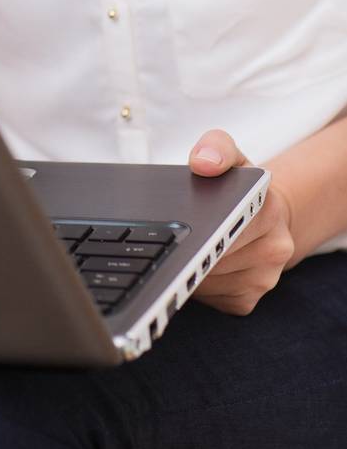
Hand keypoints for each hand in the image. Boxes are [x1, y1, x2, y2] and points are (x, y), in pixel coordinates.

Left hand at [187, 128, 295, 314]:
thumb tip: (202, 163)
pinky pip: (211, 298)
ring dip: (190, 269)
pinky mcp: (249, 301)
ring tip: (184, 248)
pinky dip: (197, 286)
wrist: (265, 216)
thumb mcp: (228, 155)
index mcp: (269, 209)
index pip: (226, 226)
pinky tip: (196, 268)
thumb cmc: (238, 188)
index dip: (201, 231)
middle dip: (189, 249)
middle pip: (214, 258)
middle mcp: (275, 247)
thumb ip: (215, 148)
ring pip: (209, 282)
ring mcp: (265, 278)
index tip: (183, 232)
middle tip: (172, 237)